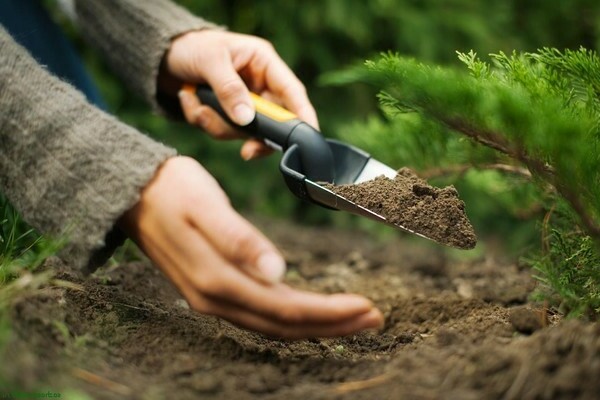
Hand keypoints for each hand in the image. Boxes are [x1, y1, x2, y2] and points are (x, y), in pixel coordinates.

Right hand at [119, 156, 382, 338]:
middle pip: (284, 325)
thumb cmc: (172, 191)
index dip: (329, 313)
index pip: (285, 309)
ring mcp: (212, 298)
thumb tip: (277, 272)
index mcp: (217, 281)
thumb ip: (240, 240)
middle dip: (332, 324)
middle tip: (374, 318)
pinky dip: (292, 314)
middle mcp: (215, 298)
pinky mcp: (213, 288)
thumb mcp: (206, 206)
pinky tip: (310, 308)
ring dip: (316, 323)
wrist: (132, 192)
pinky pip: (260, 312)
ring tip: (353, 317)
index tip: (367, 307)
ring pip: (273, 323)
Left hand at [160, 30, 317, 159]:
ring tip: (193, 100)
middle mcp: (259, 85)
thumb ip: (229, 89)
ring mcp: (243, 102)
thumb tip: (247, 119)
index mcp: (264, 63)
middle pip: (271, 122)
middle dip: (250, 134)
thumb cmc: (190, 47)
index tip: (308, 138)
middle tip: (245, 151)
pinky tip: (189, 100)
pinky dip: (202, 120)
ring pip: (243, 131)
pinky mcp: (227, 115)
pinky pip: (222, 131)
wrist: (161, 56)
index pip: (293, 93)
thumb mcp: (210, 61)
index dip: (304, 116)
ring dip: (216, 123)